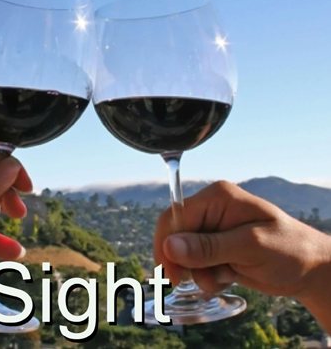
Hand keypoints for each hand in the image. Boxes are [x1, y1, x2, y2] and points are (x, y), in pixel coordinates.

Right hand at [154, 181, 330, 299]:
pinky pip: (197, 263)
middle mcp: (211, 209)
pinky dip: (207, 275)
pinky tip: (228, 277)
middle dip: (186, 262)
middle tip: (204, 281)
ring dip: (199, 272)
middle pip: (176, 236)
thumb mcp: (249, 247)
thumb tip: (169, 246)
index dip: (166, 244)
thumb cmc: (289, 249)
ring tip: (223, 279)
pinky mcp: (217, 246)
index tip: (170, 273)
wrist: (311, 269)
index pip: (175, 217)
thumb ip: (208, 247)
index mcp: (216, 197)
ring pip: (185, 253)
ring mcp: (214, 228)